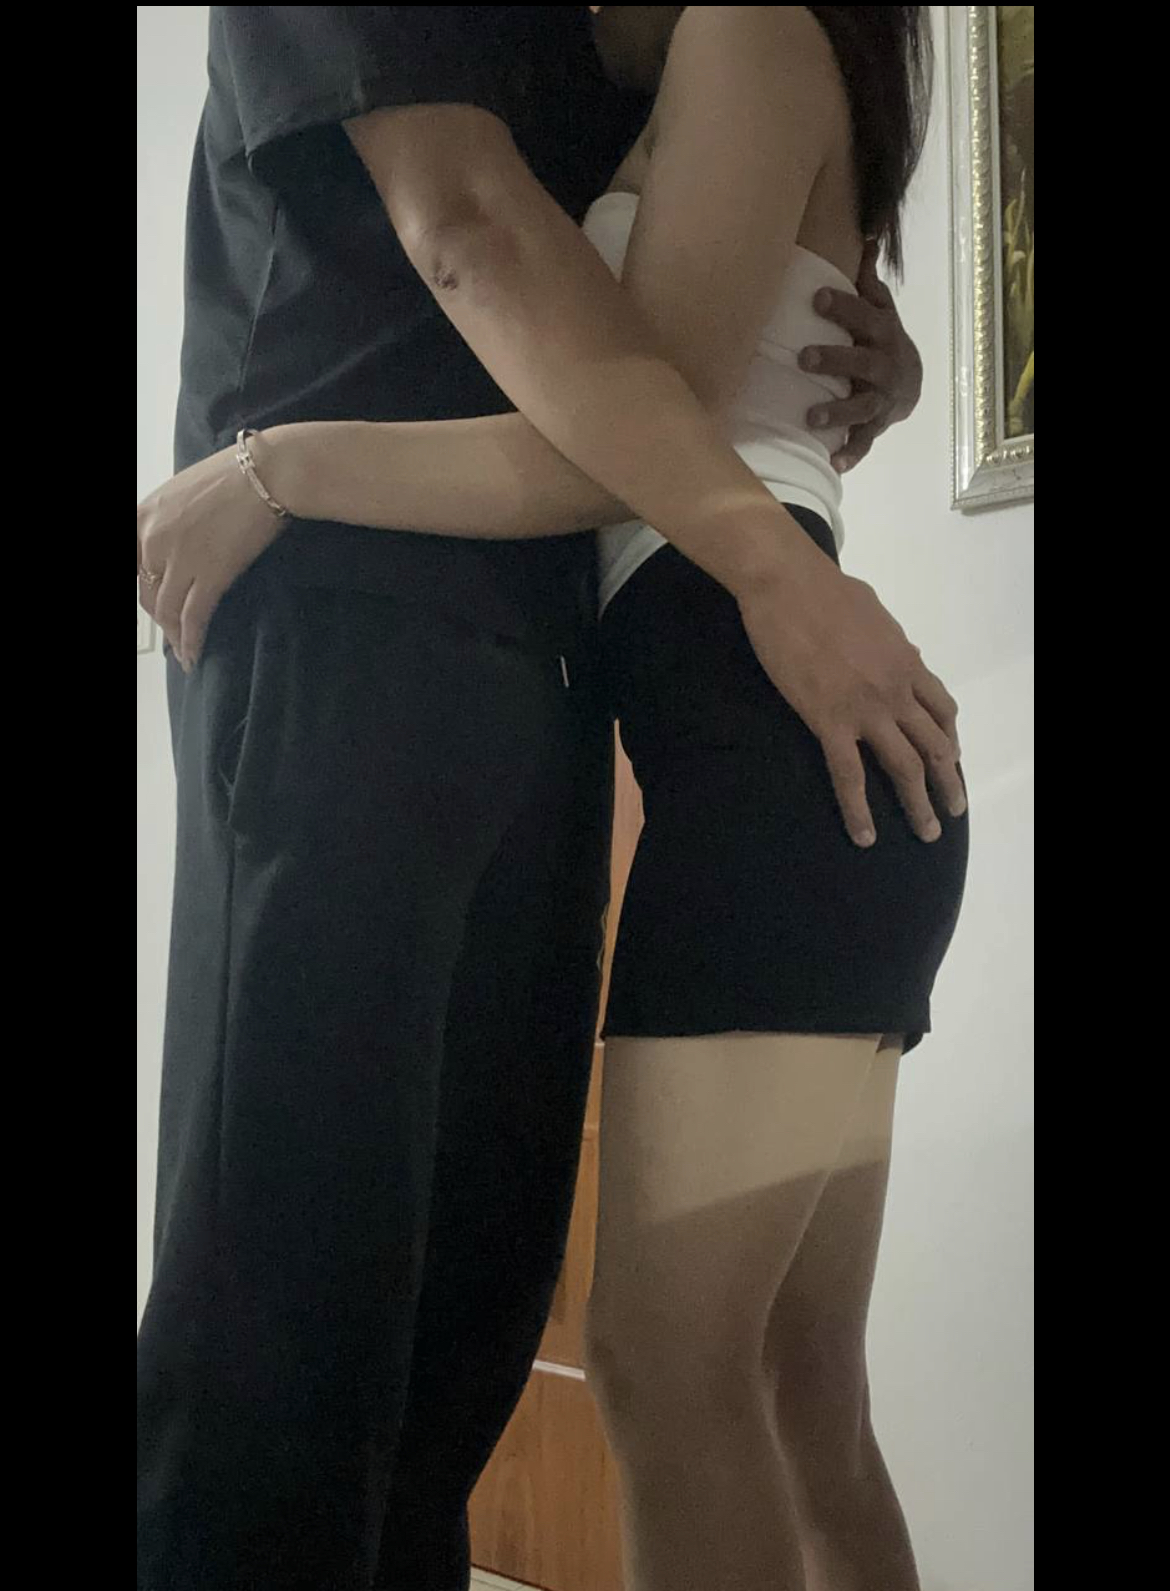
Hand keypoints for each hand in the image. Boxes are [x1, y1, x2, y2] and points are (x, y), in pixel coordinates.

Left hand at [137, 442, 285, 669]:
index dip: (142, 588)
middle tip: (173, 632)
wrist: (268, 474)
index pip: (130, 563)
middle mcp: (152, 537)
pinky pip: (193, 617)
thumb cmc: (235, 473)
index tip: (154, 602)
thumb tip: (176, 542)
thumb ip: (169, 518)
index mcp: (143, 513)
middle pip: (146, 591)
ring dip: (174, 636)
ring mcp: (179, 558)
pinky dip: (190, 640)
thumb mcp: (183, 489)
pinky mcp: (210, 575)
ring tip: (183, 654)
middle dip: (160, 617)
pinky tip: (193, 655)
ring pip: (167, 609)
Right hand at [737, 536, 963, 845]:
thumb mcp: (874, 614)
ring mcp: (867, 709)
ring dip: (920, 805)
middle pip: (936, 746)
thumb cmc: (823, 589)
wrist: (787, 583)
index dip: (950, 740)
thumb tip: (896, 652)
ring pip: (905, 767)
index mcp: (906, 663)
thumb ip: (889, 642)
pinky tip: (865, 836)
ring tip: (927, 832)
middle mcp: (897, 691)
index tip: (950, 760)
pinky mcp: (830, 722)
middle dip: (949, 783)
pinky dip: (860, 812)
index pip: (942, 710)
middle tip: (953, 810)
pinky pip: (849, 777)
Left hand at [799, 241, 923, 472]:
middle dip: (835, 359)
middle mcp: (885, 366)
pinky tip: (833, 463)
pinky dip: (851, 454)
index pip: (864, 316)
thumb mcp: (879, 308)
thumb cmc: (881, 339)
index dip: (843, 307)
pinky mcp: (875, 426)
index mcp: (883, 333)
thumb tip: (865, 233)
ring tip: (810, 418)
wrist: (911, 383)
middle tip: (802, 357)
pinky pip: (864, 442)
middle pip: (863, 361)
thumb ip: (866, 280)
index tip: (815, 297)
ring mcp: (881, 399)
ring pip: (862, 405)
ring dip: (837, 412)